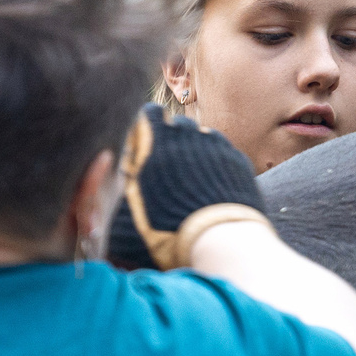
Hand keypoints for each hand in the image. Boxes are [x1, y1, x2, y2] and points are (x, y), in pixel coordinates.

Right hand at [114, 102, 270, 269]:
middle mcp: (188, 134)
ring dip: (194, 151)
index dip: (146, 127)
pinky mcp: (238, 160)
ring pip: (201, 136)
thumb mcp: (130, 208)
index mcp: (158, 140)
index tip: (144, 145)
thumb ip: (119, 181)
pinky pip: (222, 152)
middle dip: (170, 139)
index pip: (149, 112)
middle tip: (167, 166)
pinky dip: (215, 163)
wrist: (220, 242)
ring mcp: (216, 145)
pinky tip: (210, 186)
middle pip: (177, 124)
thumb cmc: (167, 230)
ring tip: (190, 180)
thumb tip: (117, 163)